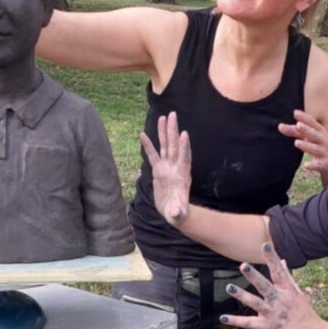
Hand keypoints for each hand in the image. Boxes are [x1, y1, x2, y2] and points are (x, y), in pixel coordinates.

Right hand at [139, 112, 190, 226]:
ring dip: (164, 132)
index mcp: (182, 175)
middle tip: (173, 115)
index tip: (184, 134)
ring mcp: (167, 167)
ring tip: (162, 117)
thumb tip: (176, 213)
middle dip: (173, 131)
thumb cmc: (178, 213)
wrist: (174, 212)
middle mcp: (175, 167)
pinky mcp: (158, 170)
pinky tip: (143, 134)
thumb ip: (177, 211)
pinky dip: (148, 145)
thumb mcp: (178, 213)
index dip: (184, 147)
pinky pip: (152, 155)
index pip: (184, 158)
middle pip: (174, 146)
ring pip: (165, 146)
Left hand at [220, 243, 323, 328]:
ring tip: (229, 287)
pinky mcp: (267, 326)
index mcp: (288, 291)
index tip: (265, 246)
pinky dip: (236, 321)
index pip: (279, 271)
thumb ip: (287, 277)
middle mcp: (280, 301)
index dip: (272, 258)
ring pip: (255, 303)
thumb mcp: (297, 293)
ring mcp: (273, 314)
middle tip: (243, 265)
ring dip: (241, 295)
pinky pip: (249, 323)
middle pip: (265, 286)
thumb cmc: (304, 312)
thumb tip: (282, 260)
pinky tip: (223, 317)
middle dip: (254, 276)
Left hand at [278, 109, 327, 179]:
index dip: (304, 118)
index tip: (295, 113)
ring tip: (296, 143)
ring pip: (315, 149)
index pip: (312, 124)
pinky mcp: (326, 165)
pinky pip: (319, 165)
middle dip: (307, 130)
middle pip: (314, 134)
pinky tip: (306, 166)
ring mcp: (325, 153)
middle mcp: (323, 141)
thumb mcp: (313, 137)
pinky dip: (313, 165)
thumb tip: (280, 126)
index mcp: (320, 133)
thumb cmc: (323, 146)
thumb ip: (296, 132)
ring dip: (306, 146)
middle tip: (298, 125)